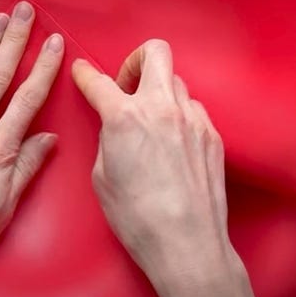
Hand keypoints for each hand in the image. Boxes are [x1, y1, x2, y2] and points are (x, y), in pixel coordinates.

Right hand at [72, 39, 242, 296]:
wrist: (187, 244)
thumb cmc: (139, 220)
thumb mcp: (102, 178)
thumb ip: (107, 140)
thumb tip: (115, 127)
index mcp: (125, 118)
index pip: (98, 82)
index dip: (85, 74)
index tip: (83, 72)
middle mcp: (162, 109)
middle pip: (155, 52)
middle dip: (135, 62)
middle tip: (126, 87)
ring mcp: (193, 119)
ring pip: (176, 83)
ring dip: (160, 94)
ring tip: (151, 123)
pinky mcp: (212, 136)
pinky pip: (194, 111)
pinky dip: (180, 118)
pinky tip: (173, 145)